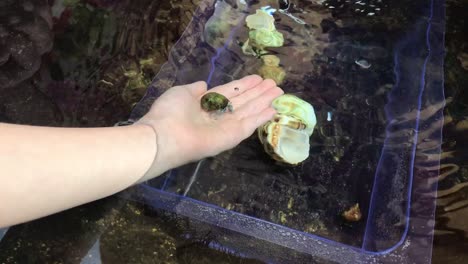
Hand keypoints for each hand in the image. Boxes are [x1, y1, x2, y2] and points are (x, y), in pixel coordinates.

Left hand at [135, 75, 283, 180]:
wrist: (165, 136)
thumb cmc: (170, 112)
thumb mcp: (181, 93)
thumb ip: (195, 89)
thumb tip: (204, 85)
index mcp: (206, 103)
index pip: (230, 92)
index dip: (244, 85)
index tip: (258, 78)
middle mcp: (218, 115)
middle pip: (243, 101)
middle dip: (258, 92)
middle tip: (275, 84)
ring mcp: (226, 127)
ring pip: (249, 111)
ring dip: (264, 101)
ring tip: (279, 91)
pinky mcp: (231, 137)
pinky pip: (249, 125)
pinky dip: (261, 117)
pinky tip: (273, 109)